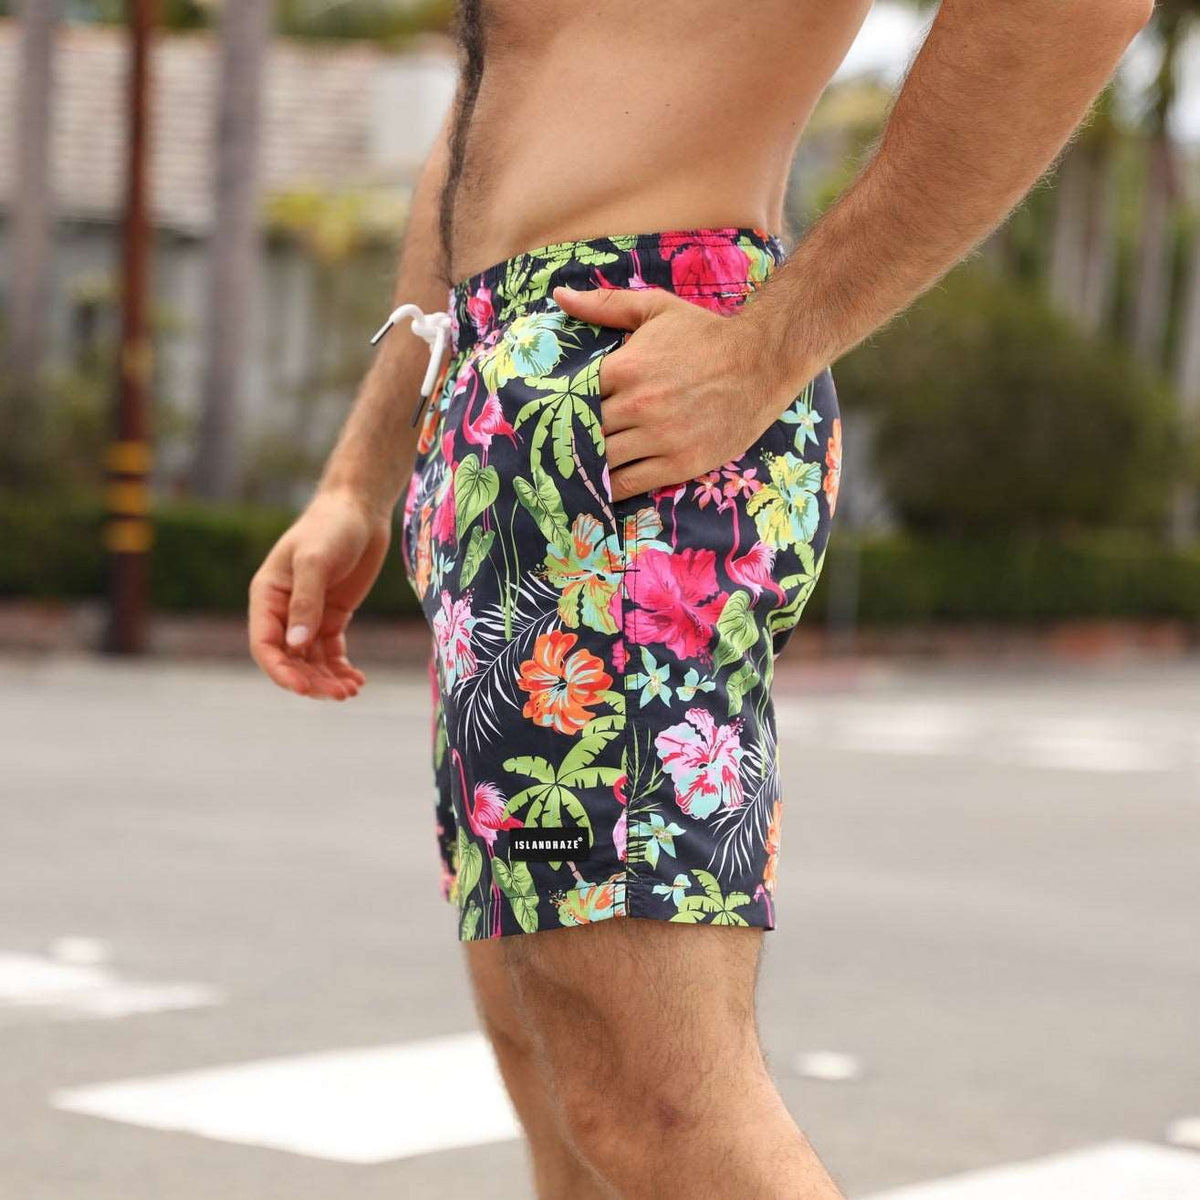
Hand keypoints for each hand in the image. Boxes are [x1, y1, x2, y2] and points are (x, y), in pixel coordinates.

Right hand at [248, 489, 390, 699]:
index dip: (281, 671)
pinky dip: (340, 668)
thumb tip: (297, 646)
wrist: (359, 510)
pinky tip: (357, 680)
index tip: (305, 689)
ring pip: (311, 660)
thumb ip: (306, 602)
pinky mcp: (332, 616)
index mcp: (266, 597)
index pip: (265, 645)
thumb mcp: (315, 561)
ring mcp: (308, 615)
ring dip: (327, 679)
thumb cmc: (330, 527)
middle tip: (339, 694)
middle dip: (311, 681)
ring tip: (351, 690)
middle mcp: (283, 610)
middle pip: (289, 659)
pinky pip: (331, 652)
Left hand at [553, 284, 796, 501]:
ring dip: (588, 465)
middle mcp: (639, 405)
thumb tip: (560, 296)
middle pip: (585, 432)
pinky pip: (629, 484)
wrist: (762, 362)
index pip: (574, 396)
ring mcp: (660, 437)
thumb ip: (605, 305)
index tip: (552, 415)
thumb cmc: (706, 335)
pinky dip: (609, 489)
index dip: (562, 407)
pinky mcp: (679, 464)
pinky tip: (600, 489)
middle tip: (557, 447)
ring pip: (603, 461)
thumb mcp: (655, 309)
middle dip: (572, 438)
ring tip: (576, 469)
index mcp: (626, 368)